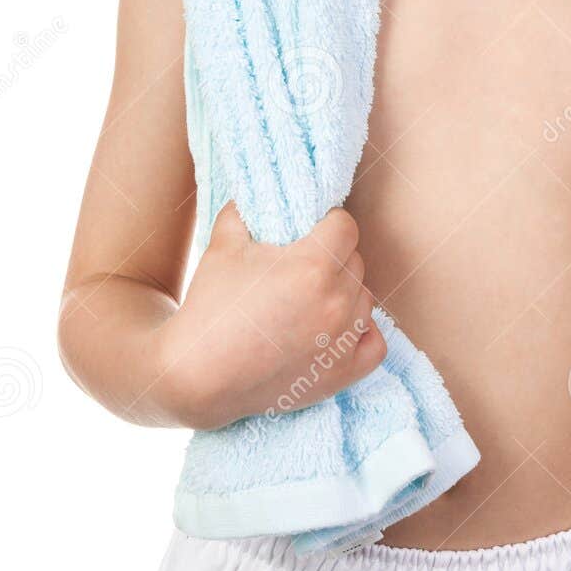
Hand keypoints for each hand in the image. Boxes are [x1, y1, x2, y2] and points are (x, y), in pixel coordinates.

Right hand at [155, 203, 386, 428]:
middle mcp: (337, 302)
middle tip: (302, 264)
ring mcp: (342, 341)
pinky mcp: (342, 373)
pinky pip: (374, 343)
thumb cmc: (210, 308)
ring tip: (311, 297)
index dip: (327, 223)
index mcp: (314, 265)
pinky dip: (362, 332)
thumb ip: (247, 209)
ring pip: (364, 297)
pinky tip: (338, 326)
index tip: (310, 230)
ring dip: (345, 291)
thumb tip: (260, 193)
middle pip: (355, 260)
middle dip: (333, 256)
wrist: (196, 376)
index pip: (345, 226)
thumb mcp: (223, 243)